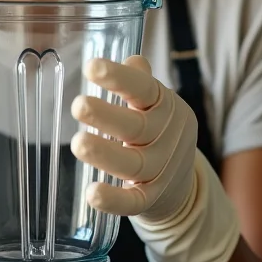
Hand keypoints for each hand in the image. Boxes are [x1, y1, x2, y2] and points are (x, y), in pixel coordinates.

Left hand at [71, 56, 239, 261]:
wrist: (184, 183)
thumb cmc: (157, 131)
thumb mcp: (154, 103)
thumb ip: (139, 81)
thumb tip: (131, 59)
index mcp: (164, 106)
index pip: (144, 88)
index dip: (119, 78)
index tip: (91, 67)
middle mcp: (165, 136)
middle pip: (136, 126)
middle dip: (106, 116)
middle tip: (78, 105)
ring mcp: (160, 170)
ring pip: (132, 164)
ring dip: (104, 154)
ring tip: (78, 143)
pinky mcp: (151, 199)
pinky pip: (134, 202)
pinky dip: (114, 200)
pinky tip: (92, 193)